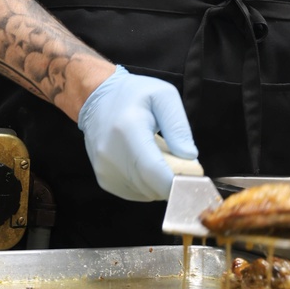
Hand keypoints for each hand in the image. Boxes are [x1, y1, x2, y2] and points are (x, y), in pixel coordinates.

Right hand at [77, 66, 198, 201]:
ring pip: (144, 193)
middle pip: (151, 186)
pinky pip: (134, 193)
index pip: (154, 170)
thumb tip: (189, 156)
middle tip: (182, 167)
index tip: (193, 181)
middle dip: (172, 182)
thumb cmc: (133, 95)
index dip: (176, 182)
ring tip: (161, 161)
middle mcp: (111, 154)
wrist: (96, 99)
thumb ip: (178, 126)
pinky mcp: (104, 179)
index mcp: (128, 130)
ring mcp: (105, 169)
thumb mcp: (163, 96)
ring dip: (159, 184)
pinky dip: (146, 186)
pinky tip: (147, 166)